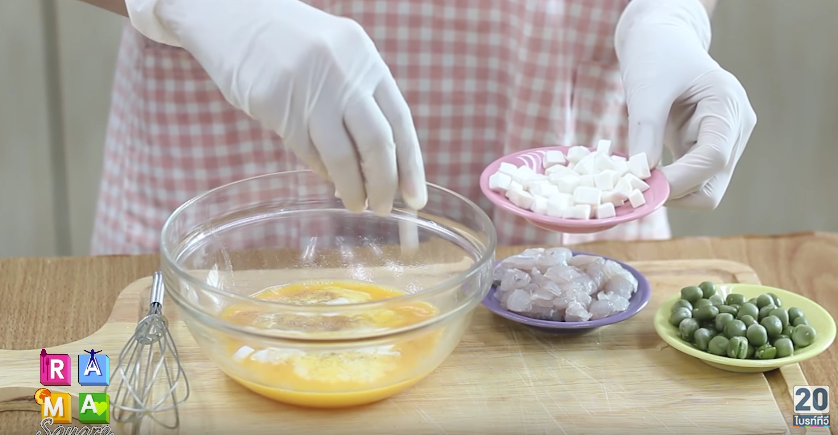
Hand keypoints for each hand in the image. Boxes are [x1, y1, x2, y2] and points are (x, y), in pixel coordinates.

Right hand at [124, 0, 427, 214]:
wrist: (235, 16)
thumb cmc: (293, 43)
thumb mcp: (340, 57)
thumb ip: (361, 99)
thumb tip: (383, 163)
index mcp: (366, 58)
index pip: (400, 121)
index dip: (411, 165)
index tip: (416, 198)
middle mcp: (343, 72)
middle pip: (376, 142)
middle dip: (384, 183)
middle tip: (384, 208)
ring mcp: (309, 88)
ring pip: (341, 156)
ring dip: (352, 188)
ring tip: (355, 204)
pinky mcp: (275, 103)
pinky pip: (307, 152)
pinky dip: (322, 171)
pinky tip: (327, 178)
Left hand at [615, 0, 756, 208]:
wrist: (662, 42)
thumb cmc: (656, 56)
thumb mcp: (647, 89)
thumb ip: (646, 130)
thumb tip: (641, 174)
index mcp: (728, 105)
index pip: (714, 158)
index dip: (680, 179)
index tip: (644, 186)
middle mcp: (735, 128)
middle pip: (714, 185)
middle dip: (675, 193)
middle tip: (634, 190)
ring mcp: (725, 141)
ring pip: (704, 189)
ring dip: (670, 193)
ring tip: (635, 182)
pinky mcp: (707, 149)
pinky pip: (692, 180)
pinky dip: (668, 185)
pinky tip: (643, 177)